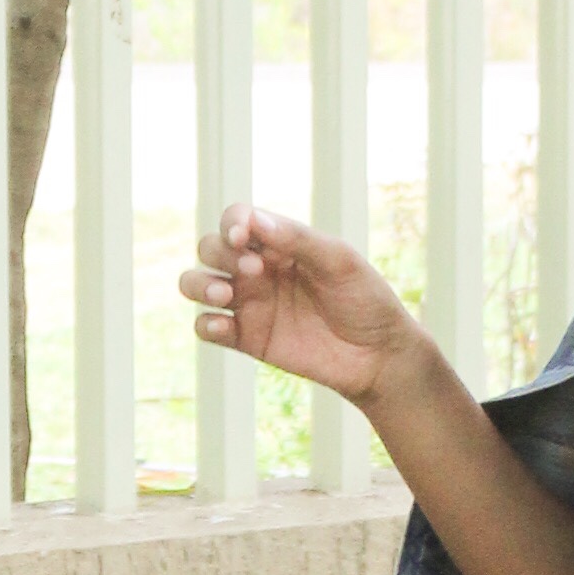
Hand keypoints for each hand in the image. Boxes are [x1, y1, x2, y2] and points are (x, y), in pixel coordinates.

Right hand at [178, 204, 416, 404]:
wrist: (378, 355)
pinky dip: (205, 324)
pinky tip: (225, 327)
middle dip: (220, 254)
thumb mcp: (339, 261)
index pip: (237, 220)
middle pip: (210, 249)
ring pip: (195, 284)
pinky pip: (206, 328)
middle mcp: (257, 269)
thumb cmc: (365, 300)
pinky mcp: (247, 339)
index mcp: (279, 243)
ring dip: (199, 284)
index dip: (232, 224)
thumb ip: (298, 239)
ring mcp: (249, 304)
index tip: (244, 237)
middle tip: (253, 270)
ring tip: (224, 295)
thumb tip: (253, 219)